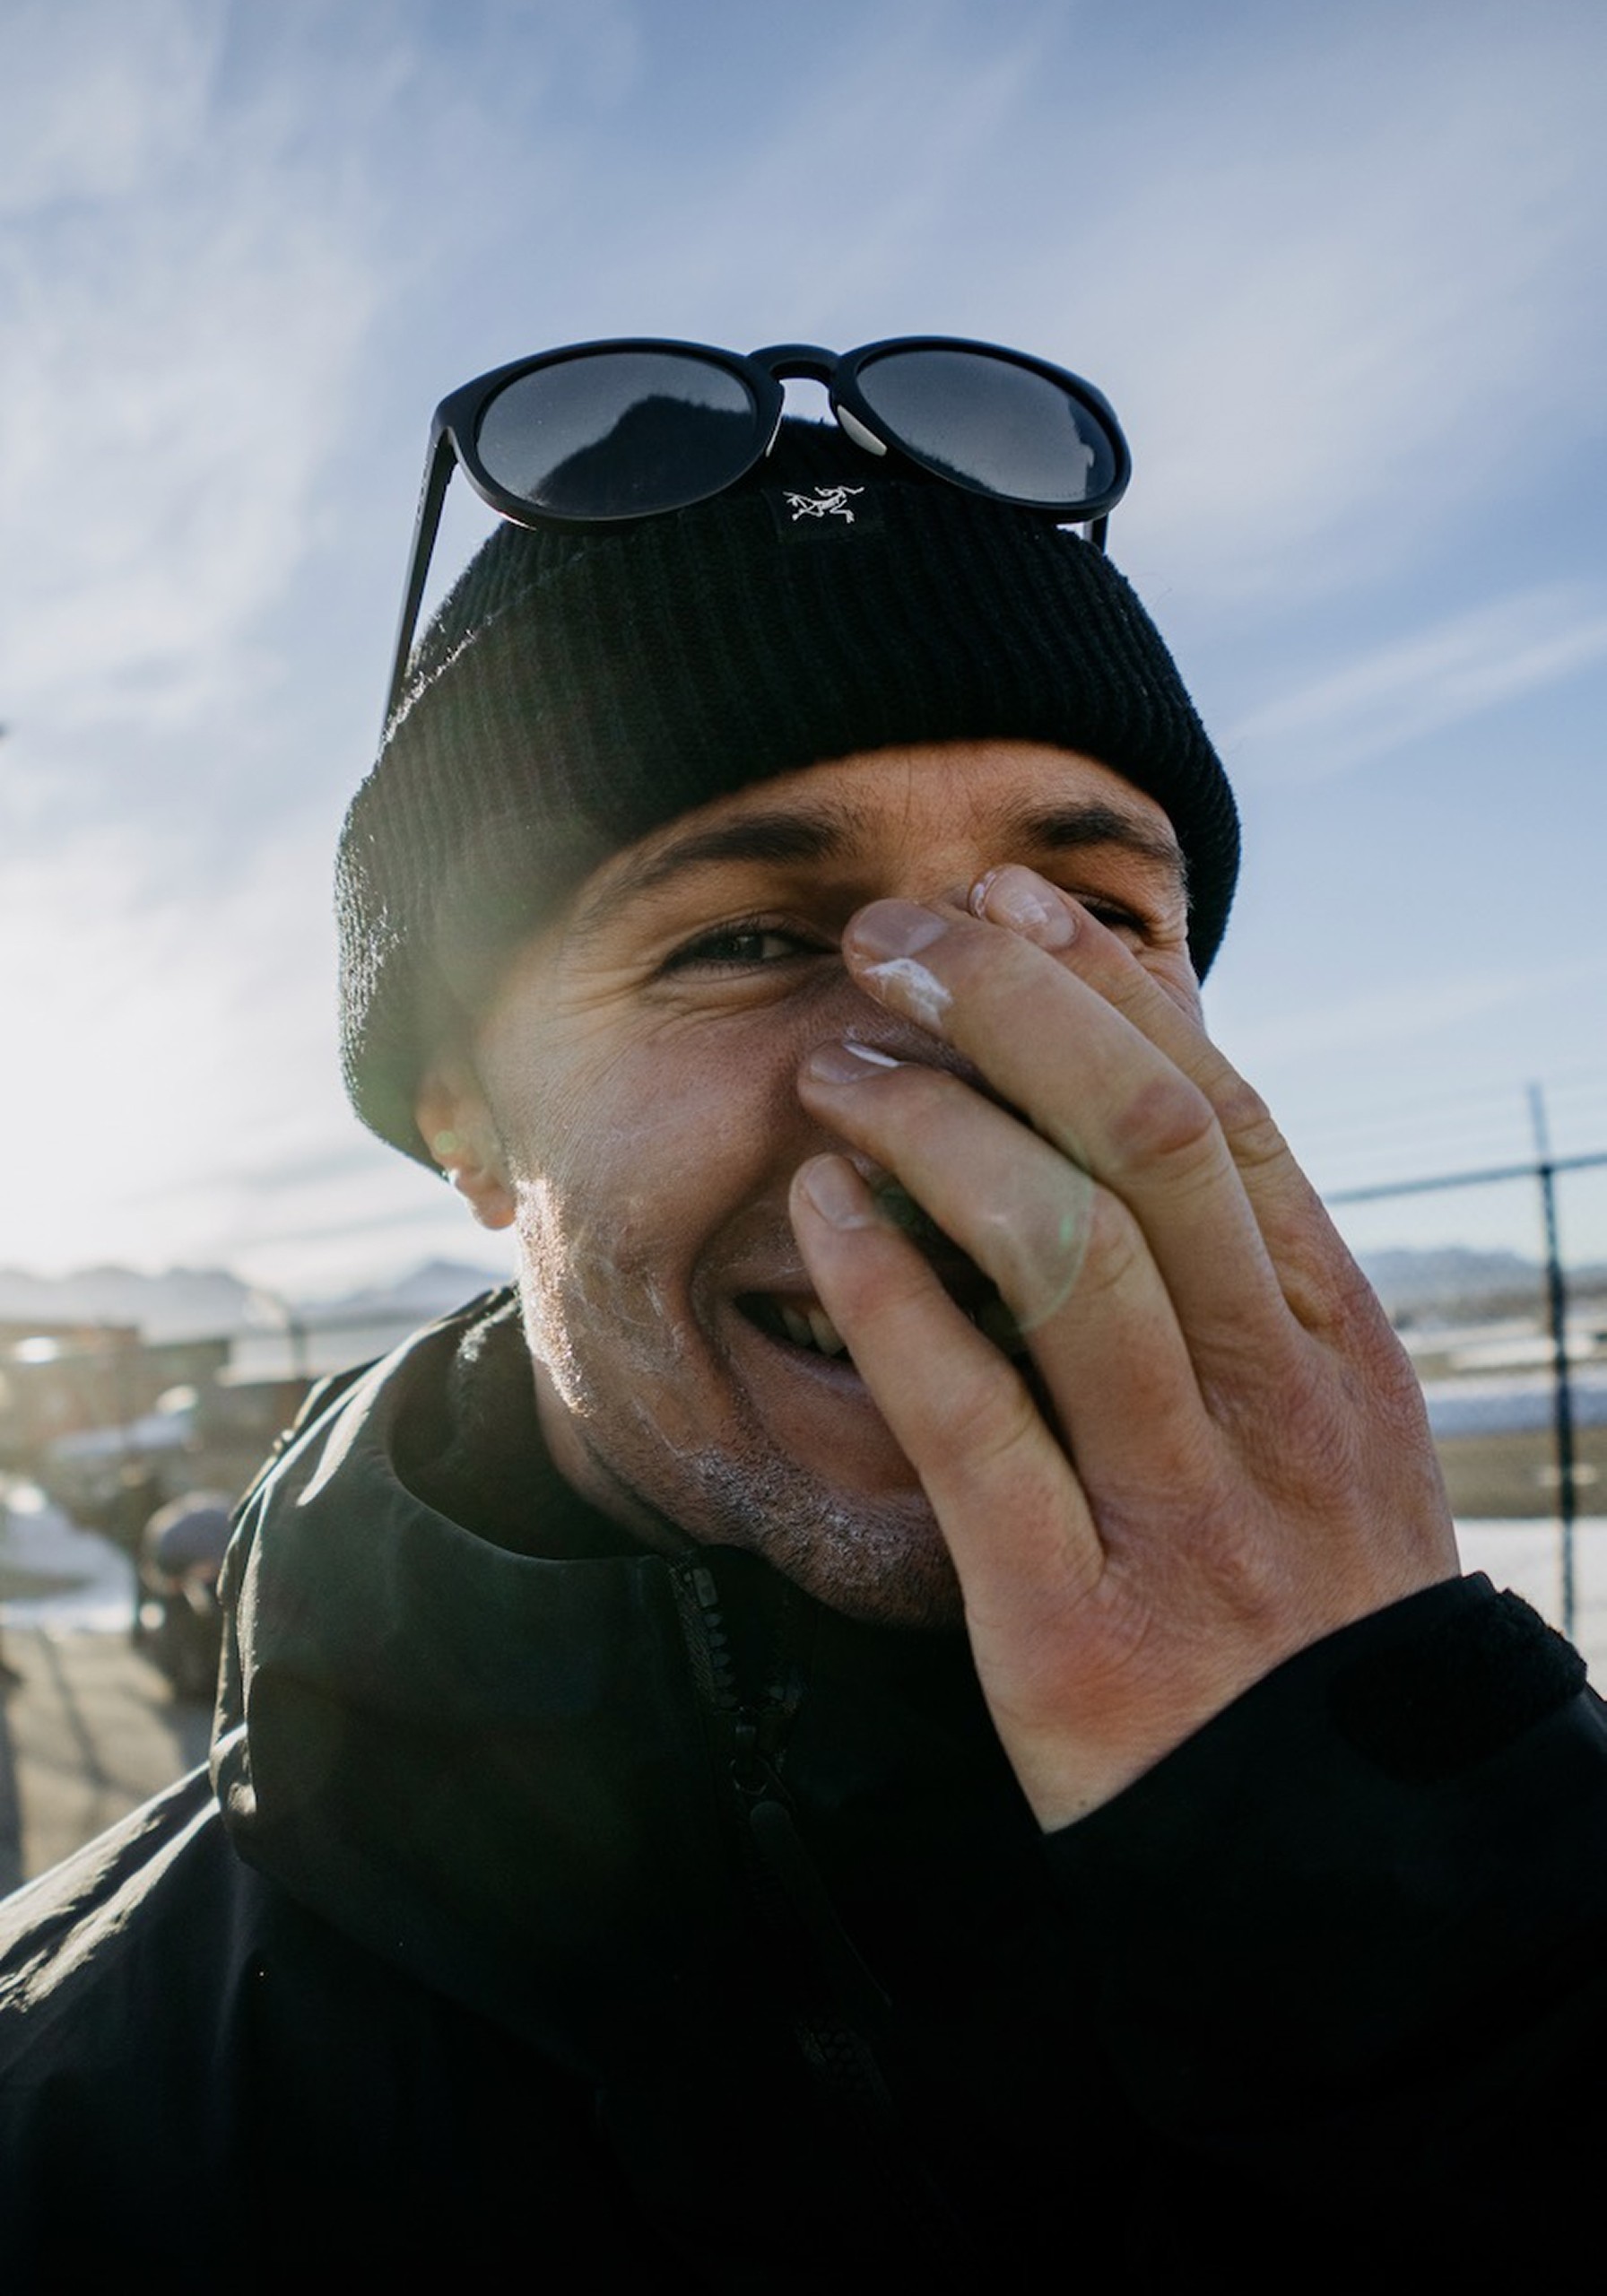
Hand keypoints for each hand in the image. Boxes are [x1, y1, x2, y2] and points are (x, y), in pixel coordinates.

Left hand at [788, 867, 1458, 1828]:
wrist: (1332, 1862)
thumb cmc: (1302, 1615)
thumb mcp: (1327, 1439)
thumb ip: (1249, 1289)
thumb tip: (1160, 1104)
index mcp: (1332, 1348)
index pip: (1227, 1115)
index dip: (1107, 990)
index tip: (1009, 903)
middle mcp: (1273, 1408)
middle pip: (1151, 1142)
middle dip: (1013, 1008)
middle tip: (894, 935)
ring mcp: (1183, 1515)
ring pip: (1072, 1257)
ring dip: (941, 1128)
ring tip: (840, 1064)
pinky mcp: (1076, 1627)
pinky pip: (977, 1432)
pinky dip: (895, 1301)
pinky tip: (823, 1218)